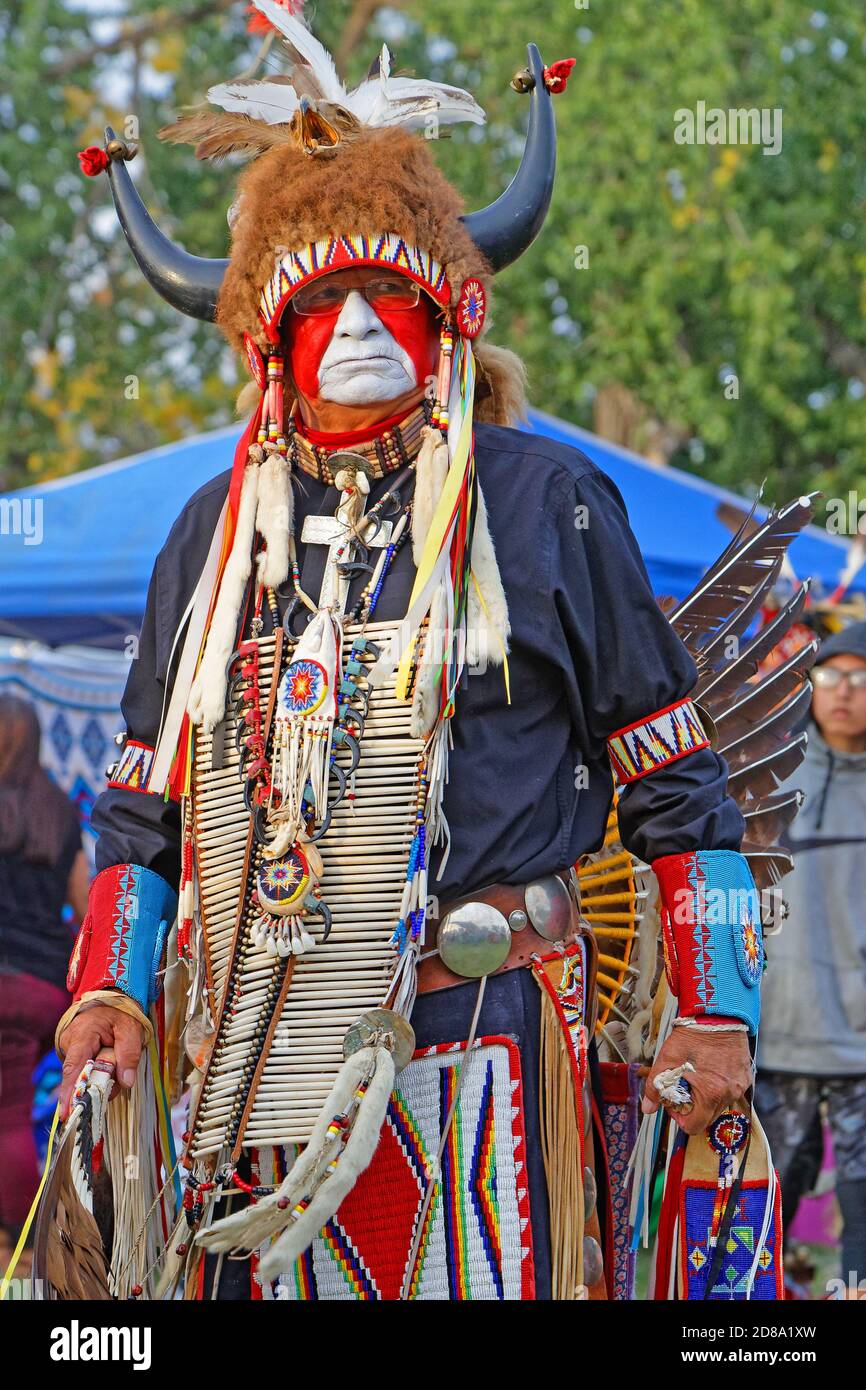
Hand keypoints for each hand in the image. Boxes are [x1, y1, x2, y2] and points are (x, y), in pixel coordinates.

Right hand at [59, 1004, 144, 1118]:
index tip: (66, 1113)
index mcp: (83, 1034)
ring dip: (102, 1079)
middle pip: (79, 1077)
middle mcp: (70, 1043)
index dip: (70, 1092)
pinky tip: (110, 1067)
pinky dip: (98, 1075)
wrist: (110, 1000)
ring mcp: (69, 1050)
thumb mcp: (131, 1028)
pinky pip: (85, 1073)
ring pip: (84, 1077)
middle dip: (98, 1086)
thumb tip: (126, 1082)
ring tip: (117, 1064)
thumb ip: (130, 1054)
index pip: (74, 1067)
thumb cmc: (120, 1013)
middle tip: (118, 1081)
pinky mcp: (74, 1056)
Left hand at [641, 1024, 752, 1136]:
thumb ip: (655, 1087)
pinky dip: (719, 1088)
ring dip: (706, 1098)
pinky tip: (709, 1071)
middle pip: (707, 1118)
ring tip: (695, 1077)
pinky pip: (731, 1091)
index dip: (679, 1118)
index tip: (673, 1103)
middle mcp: (729, 1094)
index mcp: (710, 1095)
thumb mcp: (667, 1059)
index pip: (694, 1126)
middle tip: (682, 1089)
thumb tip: (648, 1108)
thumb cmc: (692, 1035)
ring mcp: (740, 1086)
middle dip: (692, 1109)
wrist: (718, 1013)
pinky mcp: (746, 1076)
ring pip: (720, 1105)